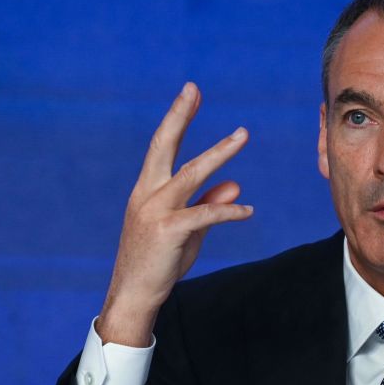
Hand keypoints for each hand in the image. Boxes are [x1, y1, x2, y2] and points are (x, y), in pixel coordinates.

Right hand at [96, 82, 252, 346]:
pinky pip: (205, 214)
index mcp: (147, 189)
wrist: (135, 295)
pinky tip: (248, 210)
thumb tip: (235, 184)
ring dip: (220, 153)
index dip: (177, 118)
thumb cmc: (159, 261)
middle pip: (164, 145)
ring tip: (242, 135)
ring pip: (191, 174)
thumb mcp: (188, 229)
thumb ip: (209, 204)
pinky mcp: (167, 231)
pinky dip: (229, 211)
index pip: (163, 147)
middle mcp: (147, 194)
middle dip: (179, 115)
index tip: (191, 93)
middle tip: (193, 89)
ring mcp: (154, 211)